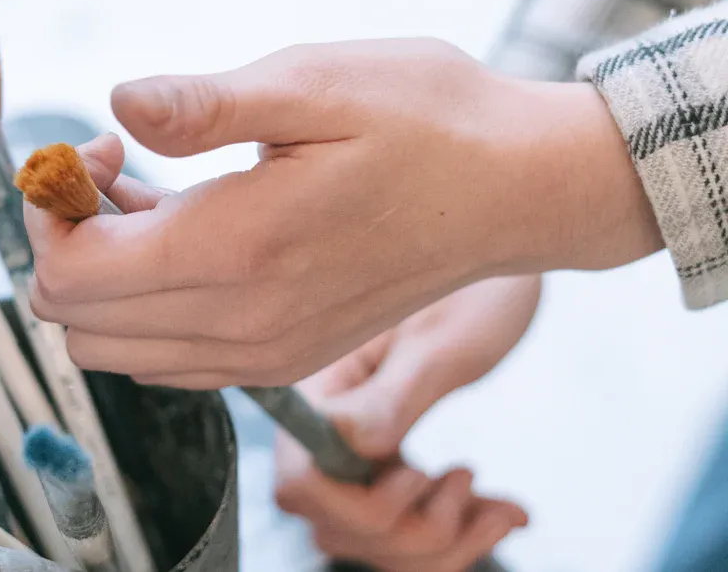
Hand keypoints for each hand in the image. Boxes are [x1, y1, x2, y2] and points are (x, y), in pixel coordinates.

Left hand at [24, 39, 660, 387]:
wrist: (515, 190)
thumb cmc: (423, 122)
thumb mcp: (314, 85)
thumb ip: (204, 105)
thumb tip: (117, 105)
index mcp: (235, 253)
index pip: (69, 276)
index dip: (53, 209)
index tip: (98, 149)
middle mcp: (240, 326)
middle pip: (77, 323)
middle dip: (69, 241)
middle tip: (118, 168)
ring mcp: (262, 355)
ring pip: (116, 350)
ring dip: (106, 276)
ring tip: (154, 198)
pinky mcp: (281, 360)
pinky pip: (169, 359)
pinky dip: (148, 305)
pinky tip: (189, 236)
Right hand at [274, 275, 538, 570]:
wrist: (504, 260)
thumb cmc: (477, 286)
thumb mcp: (445, 337)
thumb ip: (397, 392)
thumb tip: (353, 444)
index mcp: (321, 388)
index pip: (298, 482)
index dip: (354, 504)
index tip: (416, 471)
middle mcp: (326, 428)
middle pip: (330, 527)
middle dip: (406, 531)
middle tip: (463, 477)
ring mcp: (357, 454)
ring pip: (368, 543)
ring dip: (435, 544)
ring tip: (487, 497)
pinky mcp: (390, 471)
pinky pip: (406, 536)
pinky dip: (457, 540)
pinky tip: (501, 508)